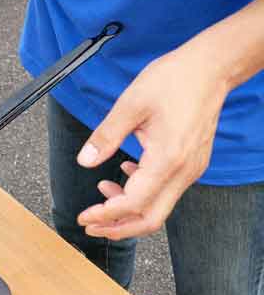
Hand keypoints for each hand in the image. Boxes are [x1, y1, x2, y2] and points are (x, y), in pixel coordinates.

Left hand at [75, 47, 228, 239]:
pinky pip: (165, 190)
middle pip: (150, 218)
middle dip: (117, 227)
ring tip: (101, 197)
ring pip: (158, 207)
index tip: (83, 217)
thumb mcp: (130, 104)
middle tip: (90, 224)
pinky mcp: (192, 163)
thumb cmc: (175, 79)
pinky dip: (142, 193)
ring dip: (128, 210)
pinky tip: (123, 175)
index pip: (133, 204)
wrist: (211, 67)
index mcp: (168, 159)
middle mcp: (184, 171)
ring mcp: (191, 169)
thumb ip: (106, 136)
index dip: (105, 215)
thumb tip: (84, 161)